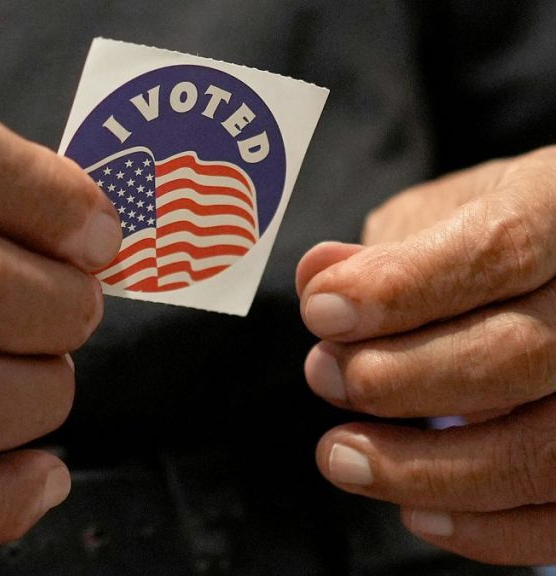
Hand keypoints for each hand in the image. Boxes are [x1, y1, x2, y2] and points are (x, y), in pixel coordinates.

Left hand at [297, 146, 555, 563]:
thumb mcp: (446, 216)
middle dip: (401, 379)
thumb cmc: (500, 239)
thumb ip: (386, 250)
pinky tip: (416, 511)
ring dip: (425, 470)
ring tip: (343, 456)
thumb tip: (319, 278)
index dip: (402, 287)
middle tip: (325, 375)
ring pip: (544, 449)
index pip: (500, 248)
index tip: (321, 310)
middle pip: (520, 354)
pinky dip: (486, 529)